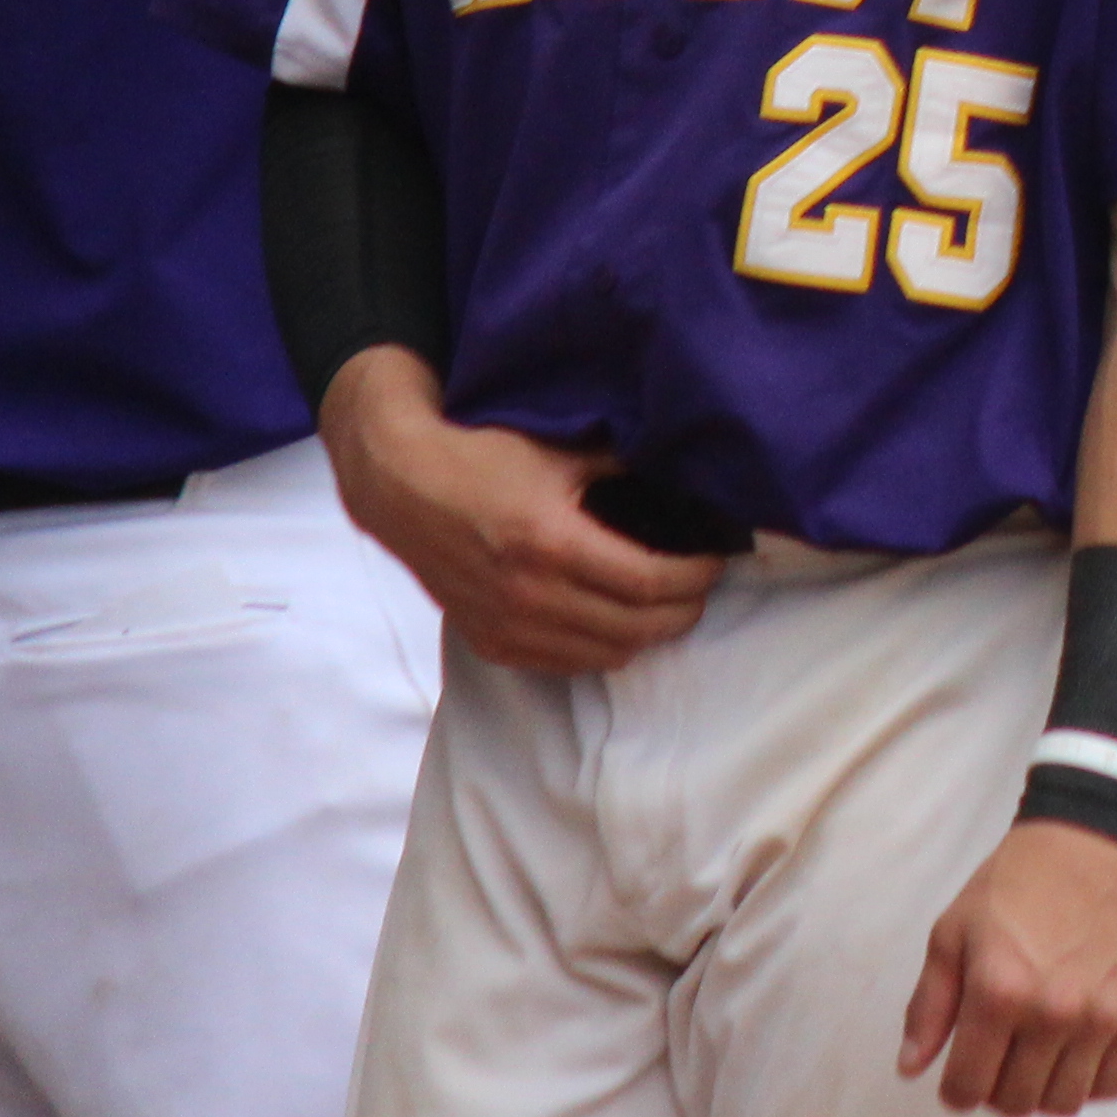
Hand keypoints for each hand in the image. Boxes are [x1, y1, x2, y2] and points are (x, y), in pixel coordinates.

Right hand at [319, 349, 717, 674]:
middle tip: (698, 585)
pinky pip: (564, 665)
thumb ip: (624, 470)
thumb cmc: (483, 457)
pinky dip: (600, 649)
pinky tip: (613, 621)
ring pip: (606, 655)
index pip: (652, 583)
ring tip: (662, 603)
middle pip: (638, 628)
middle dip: (683, 609)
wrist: (401, 484)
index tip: (715, 561)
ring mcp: (506, 625)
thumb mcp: (560, 451)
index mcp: (553, 544)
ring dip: (645, 634)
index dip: (696, 577)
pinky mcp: (488, 641)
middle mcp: (529, 595)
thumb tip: (687, 481)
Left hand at [898, 822, 1116, 1116]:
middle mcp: (1053, 1013)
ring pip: (1064, 1104)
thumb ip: (929, 1006)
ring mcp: (1103, 1016)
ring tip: (1037, 1058)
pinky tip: (1076, 1053)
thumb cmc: (1011, 886)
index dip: (955, 1089)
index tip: (961, 1071)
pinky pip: (1113, 1084)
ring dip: (1042, 1091)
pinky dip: (1089, 1082)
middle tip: (998, 1057)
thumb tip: (911, 1069)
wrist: (1089, 844)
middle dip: (995, 1090)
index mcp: (999, 993)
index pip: (967, 1089)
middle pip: (1014, 1103)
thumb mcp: (951, 934)